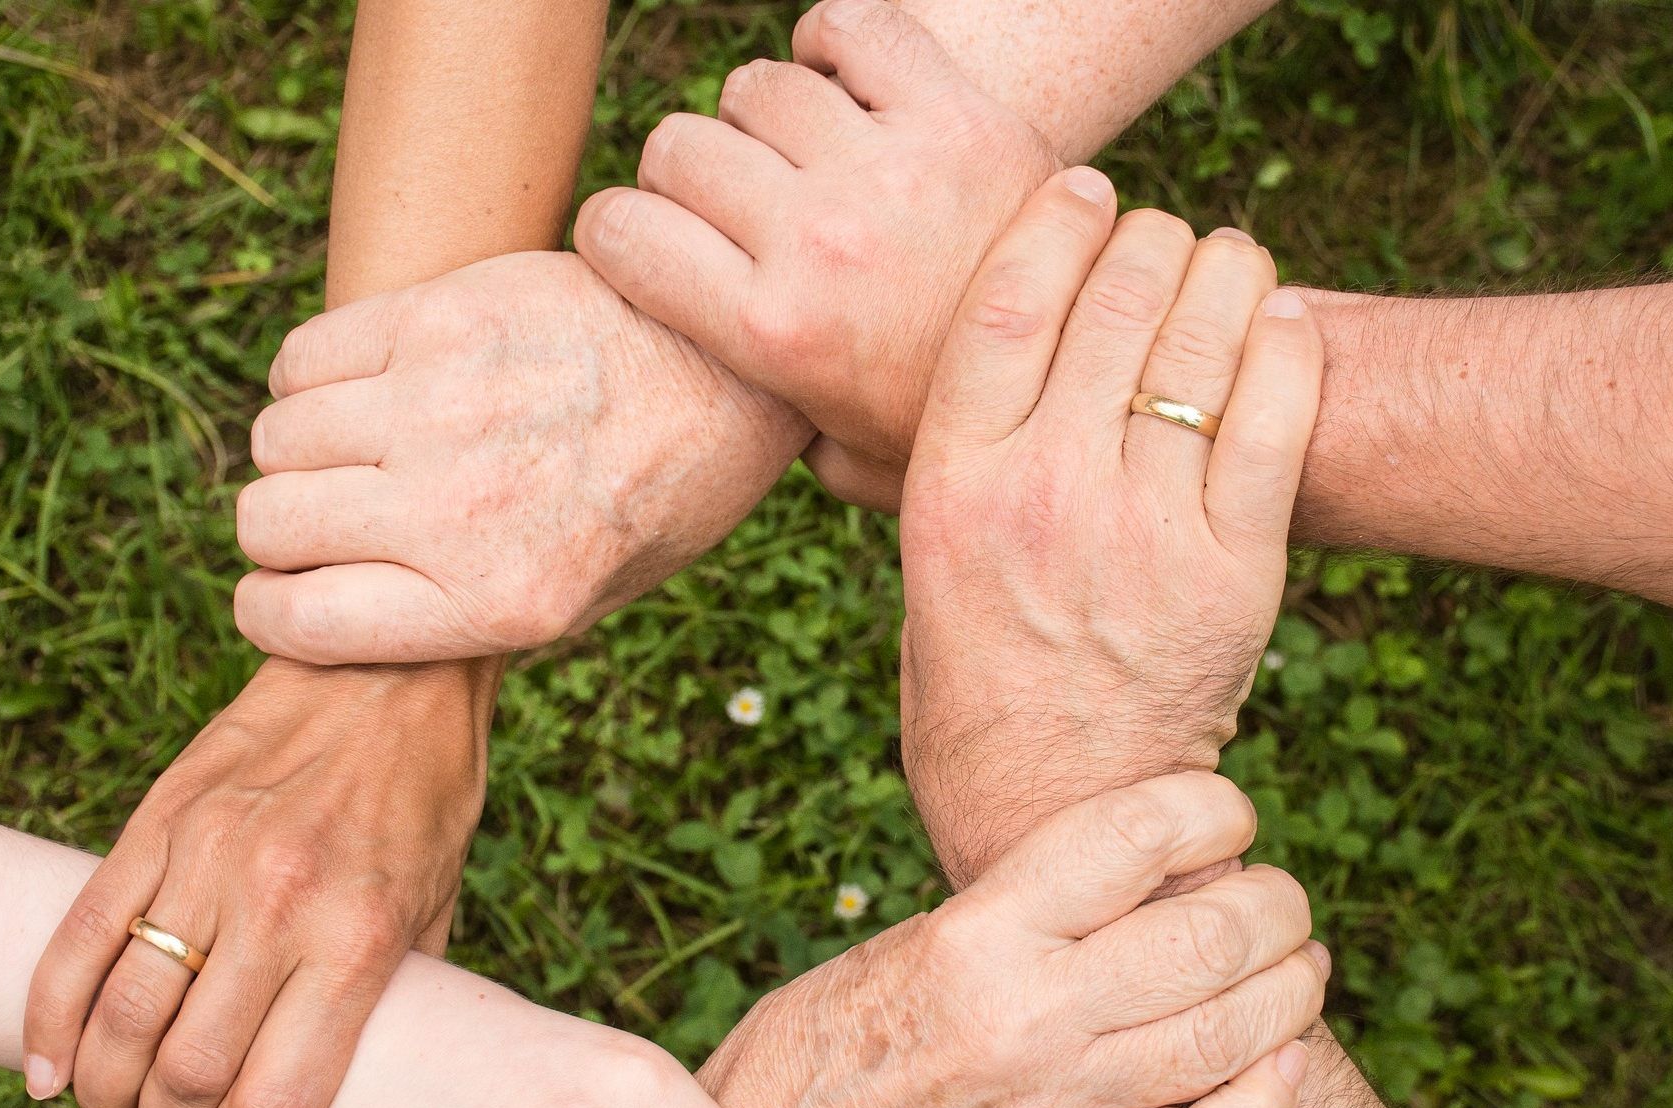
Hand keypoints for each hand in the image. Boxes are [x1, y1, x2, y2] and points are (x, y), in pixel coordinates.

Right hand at [23, 658, 494, 1107]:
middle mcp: (278, 905)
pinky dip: (49, 1018)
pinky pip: (79, 937)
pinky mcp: (157, 822)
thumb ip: (390, 998)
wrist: (388, 670)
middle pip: (186, 1075)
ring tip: (118, 1104)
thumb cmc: (426, 798)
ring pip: (121, 1016)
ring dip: (106, 1088)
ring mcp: (207, 860)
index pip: (274, 1101)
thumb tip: (353, 1088)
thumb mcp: (437, 907)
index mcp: (357, 939)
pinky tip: (50, 1068)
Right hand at [232, 251, 810, 664]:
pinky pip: (303, 358)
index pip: (298, 622)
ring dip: (298, 451)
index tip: (282, 594)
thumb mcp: (585, 600)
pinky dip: (309, 378)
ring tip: (356, 448)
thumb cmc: (658, 495)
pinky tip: (364, 386)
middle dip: (281, 531)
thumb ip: (464, 617)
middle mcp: (460, 511)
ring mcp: (443, 407)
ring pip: (276, 439)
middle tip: (329, 516)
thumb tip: (340, 615)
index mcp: (498, 602)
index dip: (271, 611)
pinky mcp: (441, 318)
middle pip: (269, 524)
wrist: (731, 369)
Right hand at [576, 0, 1054, 510]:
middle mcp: (818, 242)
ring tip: (799, 160)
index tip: (643, 245)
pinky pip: (853, 27)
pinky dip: (833, 42)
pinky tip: (843, 87)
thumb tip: (713, 413)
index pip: (619, 232)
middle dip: (685, 178)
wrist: (1092, 380)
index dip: (616, 233)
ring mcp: (888, 171)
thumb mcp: (844, 463)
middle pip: (679, 148)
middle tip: (731, 209)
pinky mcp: (957, 115)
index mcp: (772, 333)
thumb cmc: (951, 427)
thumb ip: (768, 432)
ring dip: (763, 120)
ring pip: (756, 87)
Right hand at [699, 772, 1322, 1107]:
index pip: (1133, 837)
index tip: (1225, 812)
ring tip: (1298, 964)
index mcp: (977, 934)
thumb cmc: (825, 1037)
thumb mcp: (910, 940)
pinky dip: (1268, 1102)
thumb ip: (1020, 910)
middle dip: (1275, 904)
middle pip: (1209, 936)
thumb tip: (1138, 872)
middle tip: (1277, 896)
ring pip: (1231, 1037)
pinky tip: (1283, 1063)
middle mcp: (1027, 1015)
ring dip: (1292, 990)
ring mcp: (1058, 1104)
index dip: (1210, 808)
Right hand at [897, 174, 1323, 885]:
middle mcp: (1043, 495)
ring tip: (1225, 265)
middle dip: (1148, 240)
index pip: (1006, 302)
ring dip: (1223, 273)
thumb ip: (930, 474)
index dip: (1054, 222)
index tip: (1084, 189)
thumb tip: (928, 379)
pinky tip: (1277, 323)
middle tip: (1161, 238)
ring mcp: (1144, 532)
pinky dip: (1285, 348)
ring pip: (1201, 340)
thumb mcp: (919, 575)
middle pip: (1114, 299)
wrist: (1055, 816)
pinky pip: (1276, 418)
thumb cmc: (974, 694)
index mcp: (951, 489)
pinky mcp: (1234, 573)